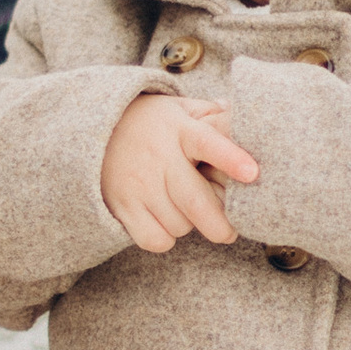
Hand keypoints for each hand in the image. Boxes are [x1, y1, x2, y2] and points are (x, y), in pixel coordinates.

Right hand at [101, 90, 258, 252]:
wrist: (97, 130)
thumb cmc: (154, 124)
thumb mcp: (183, 110)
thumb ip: (216, 116)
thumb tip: (247, 121)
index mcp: (180, 130)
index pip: (208, 143)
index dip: (231, 158)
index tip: (252, 173)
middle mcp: (159, 157)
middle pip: (195, 201)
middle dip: (219, 224)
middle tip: (230, 232)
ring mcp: (138, 184)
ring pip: (179, 224)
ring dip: (190, 224)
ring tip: (184, 208)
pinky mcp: (122, 206)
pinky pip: (155, 239)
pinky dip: (165, 237)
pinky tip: (165, 220)